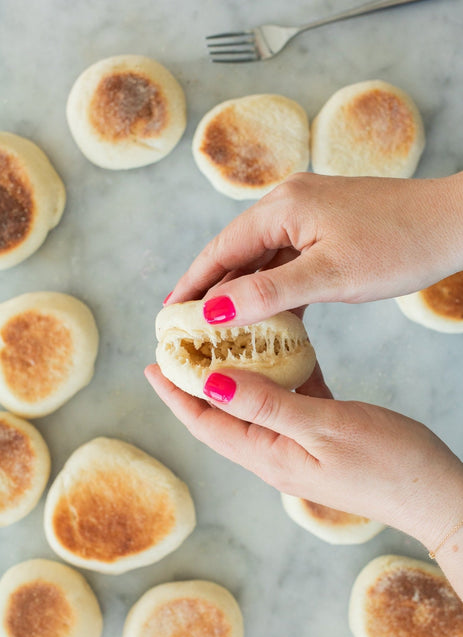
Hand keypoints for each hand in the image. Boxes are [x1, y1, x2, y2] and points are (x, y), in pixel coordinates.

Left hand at [145, 362, 462, 564]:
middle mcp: (274, 454)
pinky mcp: (320, 437)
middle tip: (180, 345)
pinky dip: (278, 377)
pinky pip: (287, 402)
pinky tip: (283, 352)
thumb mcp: (323, 428)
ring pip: (252, 405)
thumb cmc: (388, 464)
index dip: (176, 394)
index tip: (153, 363)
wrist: (436, 494)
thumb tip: (212, 382)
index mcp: (268, 456)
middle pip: (221, 415)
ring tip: (221, 342)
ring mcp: (297, 446)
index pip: (205, 423)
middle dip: (195, 382)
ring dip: (234, 376)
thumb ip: (266, 406)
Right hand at [167, 172, 462, 325]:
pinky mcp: (326, 224)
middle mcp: (288, 201)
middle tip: (189, 326)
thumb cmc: (399, 244)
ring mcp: (308, 211)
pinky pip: (287, 257)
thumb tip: (213, 309)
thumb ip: (268, 292)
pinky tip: (268, 312)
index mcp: (282, 206)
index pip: (221, 249)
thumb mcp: (329, 276)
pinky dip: (274, 284)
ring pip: (262, 255)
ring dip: (243, 289)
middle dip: (212, 288)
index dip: (192, 283)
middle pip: (236, 251)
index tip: (169, 314)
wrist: (453, 223)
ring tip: (221, 326)